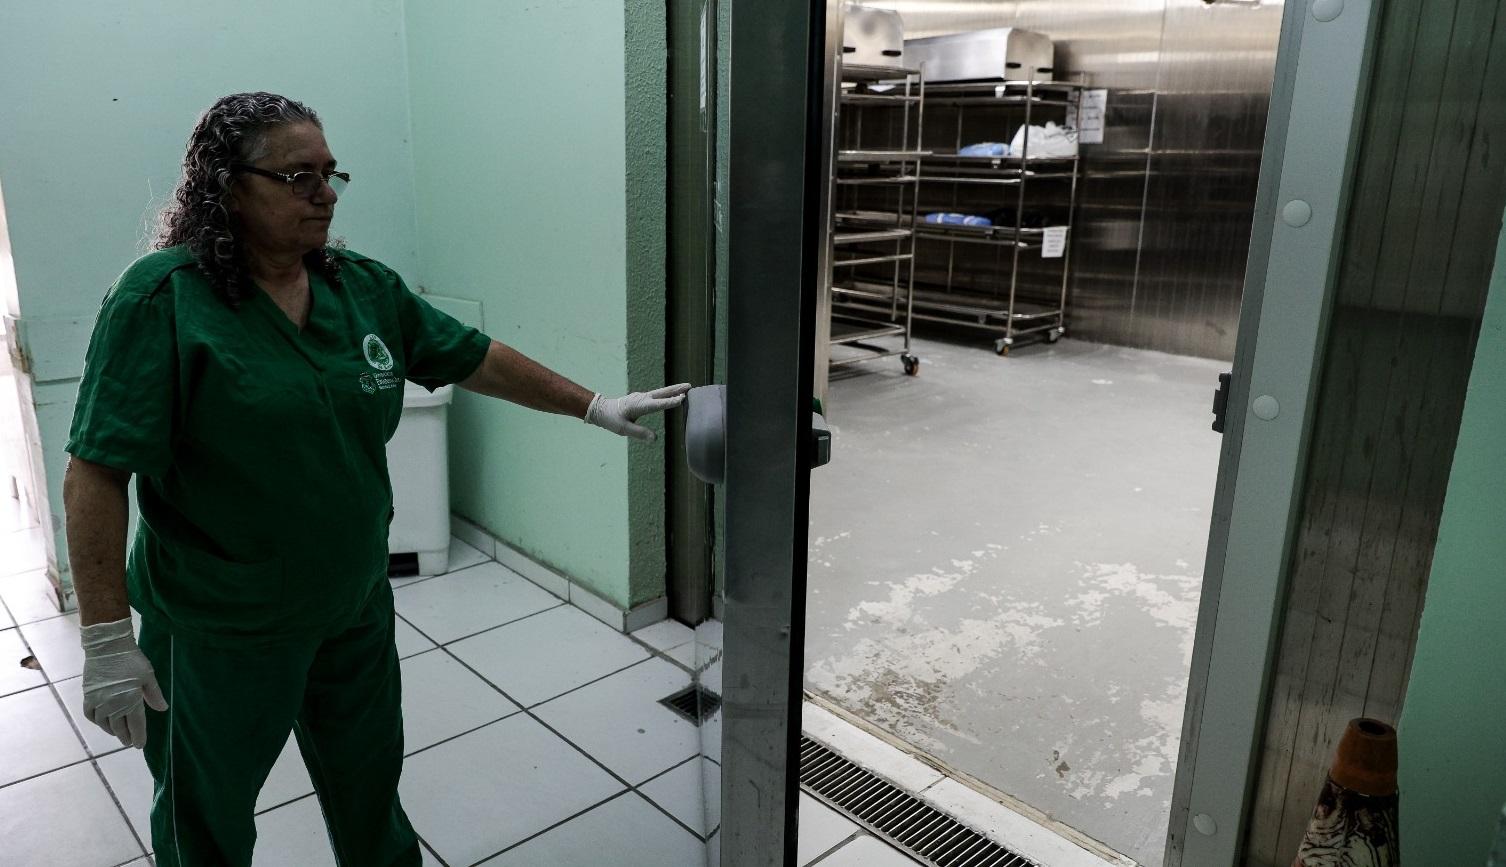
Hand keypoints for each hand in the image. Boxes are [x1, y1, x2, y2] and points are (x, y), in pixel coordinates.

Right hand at [80, 618, 167, 748]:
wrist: (107, 647)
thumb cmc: (131, 660)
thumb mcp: (148, 676)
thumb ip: (154, 695)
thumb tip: (162, 709)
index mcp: (130, 701)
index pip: (135, 725)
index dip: (139, 736)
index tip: (140, 745)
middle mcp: (112, 705)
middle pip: (119, 727)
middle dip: (126, 736)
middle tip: (130, 742)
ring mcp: (98, 702)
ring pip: (104, 724)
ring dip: (112, 731)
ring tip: (119, 734)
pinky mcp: (87, 696)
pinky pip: (90, 715)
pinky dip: (97, 722)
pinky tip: (103, 722)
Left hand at [585, 384, 691, 441]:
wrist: (601, 410)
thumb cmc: (612, 420)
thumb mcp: (624, 430)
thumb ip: (639, 433)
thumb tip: (654, 438)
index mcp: (639, 406)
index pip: (658, 404)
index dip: (670, 402)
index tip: (682, 399)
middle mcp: (642, 399)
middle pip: (662, 393)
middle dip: (676, 389)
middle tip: (690, 386)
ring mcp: (641, 397)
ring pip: (660, 392)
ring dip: (673, 390)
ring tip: (686, 388)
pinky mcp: (641, 398)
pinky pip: (657, 395)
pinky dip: (666, 393)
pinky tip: (672, 394)